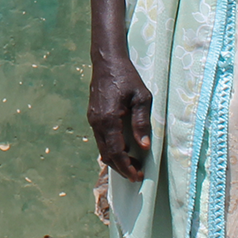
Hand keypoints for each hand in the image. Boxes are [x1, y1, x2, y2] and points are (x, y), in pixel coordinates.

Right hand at [88, 58, 153, 181]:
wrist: (106, 61)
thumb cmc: (126, 77)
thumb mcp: (141, 97)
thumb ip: (141, 122)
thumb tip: (144, 146)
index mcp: (109, 119)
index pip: (116, 151)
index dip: (126, 167)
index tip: (137, 177)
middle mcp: (97, 122)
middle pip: (107, 154)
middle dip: (121, 167)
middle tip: (136, 175)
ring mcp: (93, 119)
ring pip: (102, 147)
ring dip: (116, 159)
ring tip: (132, 163)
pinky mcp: (93, 116)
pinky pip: (100, 138)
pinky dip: (111, 148)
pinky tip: (123, 148)